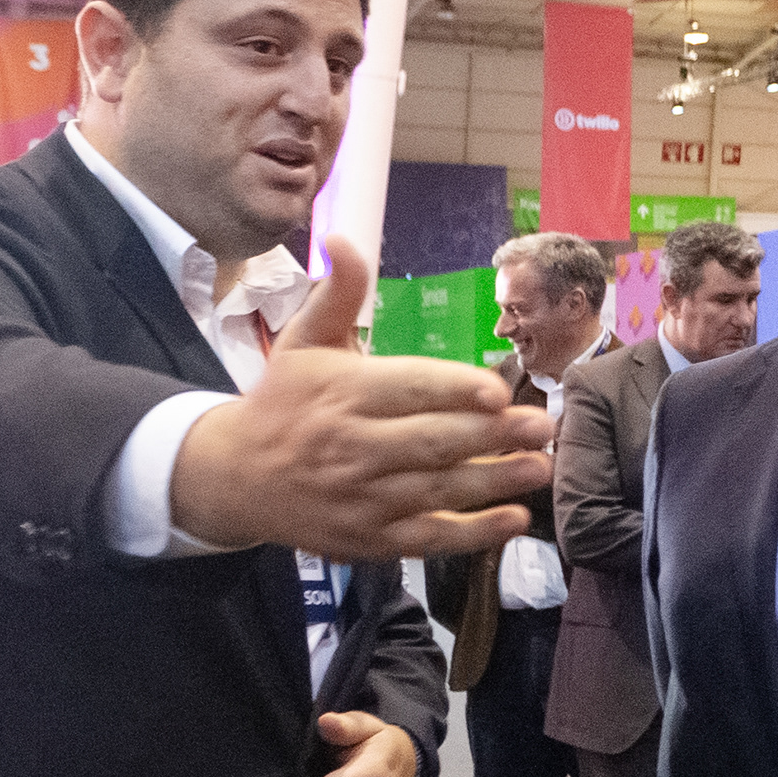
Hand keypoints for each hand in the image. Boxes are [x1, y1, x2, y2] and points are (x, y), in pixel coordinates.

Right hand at [170, 238, 556, 556]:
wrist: (234, 476)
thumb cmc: (283, 401)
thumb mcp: (302, 342)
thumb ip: (337, 295)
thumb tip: (342, 239)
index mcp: (344, 392)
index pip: (407, 389)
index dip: (455, 391)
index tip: (498, 390)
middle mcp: (353, 446)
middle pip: (432, 441)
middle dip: (492, 435)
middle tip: (543, 426)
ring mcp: (362, 496)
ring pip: (437, 490)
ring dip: (494, 481)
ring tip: (541, 467)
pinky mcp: (369, 537)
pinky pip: (427, 537)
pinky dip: (473, 533)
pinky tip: (514, 519)